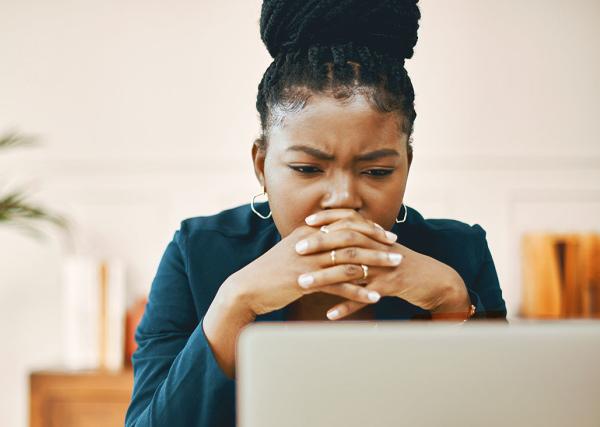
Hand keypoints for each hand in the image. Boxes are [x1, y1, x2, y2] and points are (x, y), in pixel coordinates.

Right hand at [226, 217, 398, 316]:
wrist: (247, 288)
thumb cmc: (270, 272)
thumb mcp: (292, 251)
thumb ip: (312, 244)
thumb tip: (332, 242)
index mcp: (308, 232)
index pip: (344, 223)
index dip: (368, 227)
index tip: (386, 234)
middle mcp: (311, 242)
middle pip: (352, 238)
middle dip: (378, 243)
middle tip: (397, 250)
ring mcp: (308, 262)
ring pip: (350, 259)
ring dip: (376, 264)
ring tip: (394, 269)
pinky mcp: (306, 281)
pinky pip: (340, 285)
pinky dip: (359, 291)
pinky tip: (374, 297)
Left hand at [297, 209, 470, 319]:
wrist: (433, 279)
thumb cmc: (401, 264)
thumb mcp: (382, 249)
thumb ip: (362, 241)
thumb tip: (334, 235)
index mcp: (375, 237)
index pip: (349, 221)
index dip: (328, 220)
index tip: (306, 223)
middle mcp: (379, 248)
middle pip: (346, 241)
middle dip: (320, 244)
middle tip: (297, 249)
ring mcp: (385, 267)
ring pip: (351, 270)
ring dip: (325, 278)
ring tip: (303, 284)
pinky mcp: (390, 287)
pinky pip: (365, 298)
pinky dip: (347, 306)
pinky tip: (330, 314)